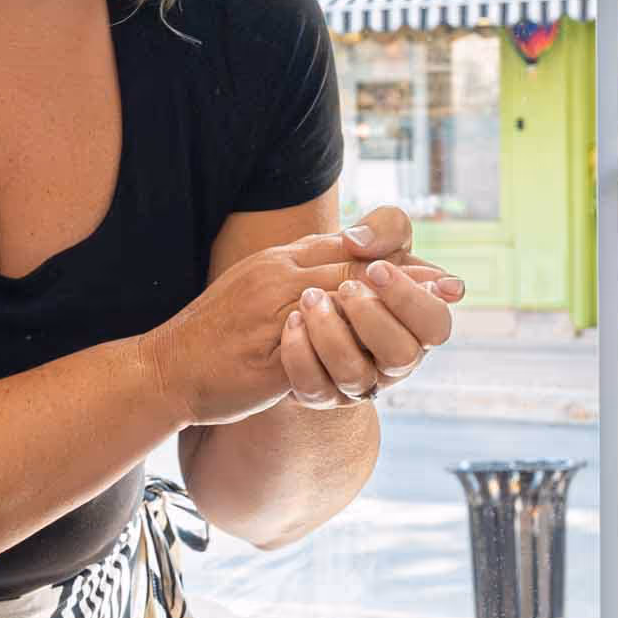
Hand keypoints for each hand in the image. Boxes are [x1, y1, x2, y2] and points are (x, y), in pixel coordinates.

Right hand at [139, 207, 458, 426]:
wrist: (164, 370)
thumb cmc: (210, 336)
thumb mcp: (252, 290)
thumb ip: (295, 276)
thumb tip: (343, 265)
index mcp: (274, 263)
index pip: (342, 248)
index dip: (391, 254)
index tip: (434, 265)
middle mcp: (276, 279)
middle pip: (353, 267)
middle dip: (406, 276)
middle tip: (453, 284)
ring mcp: (272, 315)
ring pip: (344, 301)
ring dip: (394, 307)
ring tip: (432, 314)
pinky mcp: (271, 354)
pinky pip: (321, 349)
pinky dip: (360, 347)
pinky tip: (392, 357)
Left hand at [278, 239, 460, 409]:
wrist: (288, 302)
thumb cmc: (348, 267)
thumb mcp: (373, 240)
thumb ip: (386, 227)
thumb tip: (361, 243)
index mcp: (417, 325)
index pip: (436, 324)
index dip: (411, 299)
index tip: (377, 269)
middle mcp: (393, 361)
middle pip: (402, 354)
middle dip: (372, 317)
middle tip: (346, 289)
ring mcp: (357, 382)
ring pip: (356, 374)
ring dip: (331, 332)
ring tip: (309, 298)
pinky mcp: (320, 394)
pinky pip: (313, 386)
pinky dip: (300, 352)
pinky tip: (291, 321)